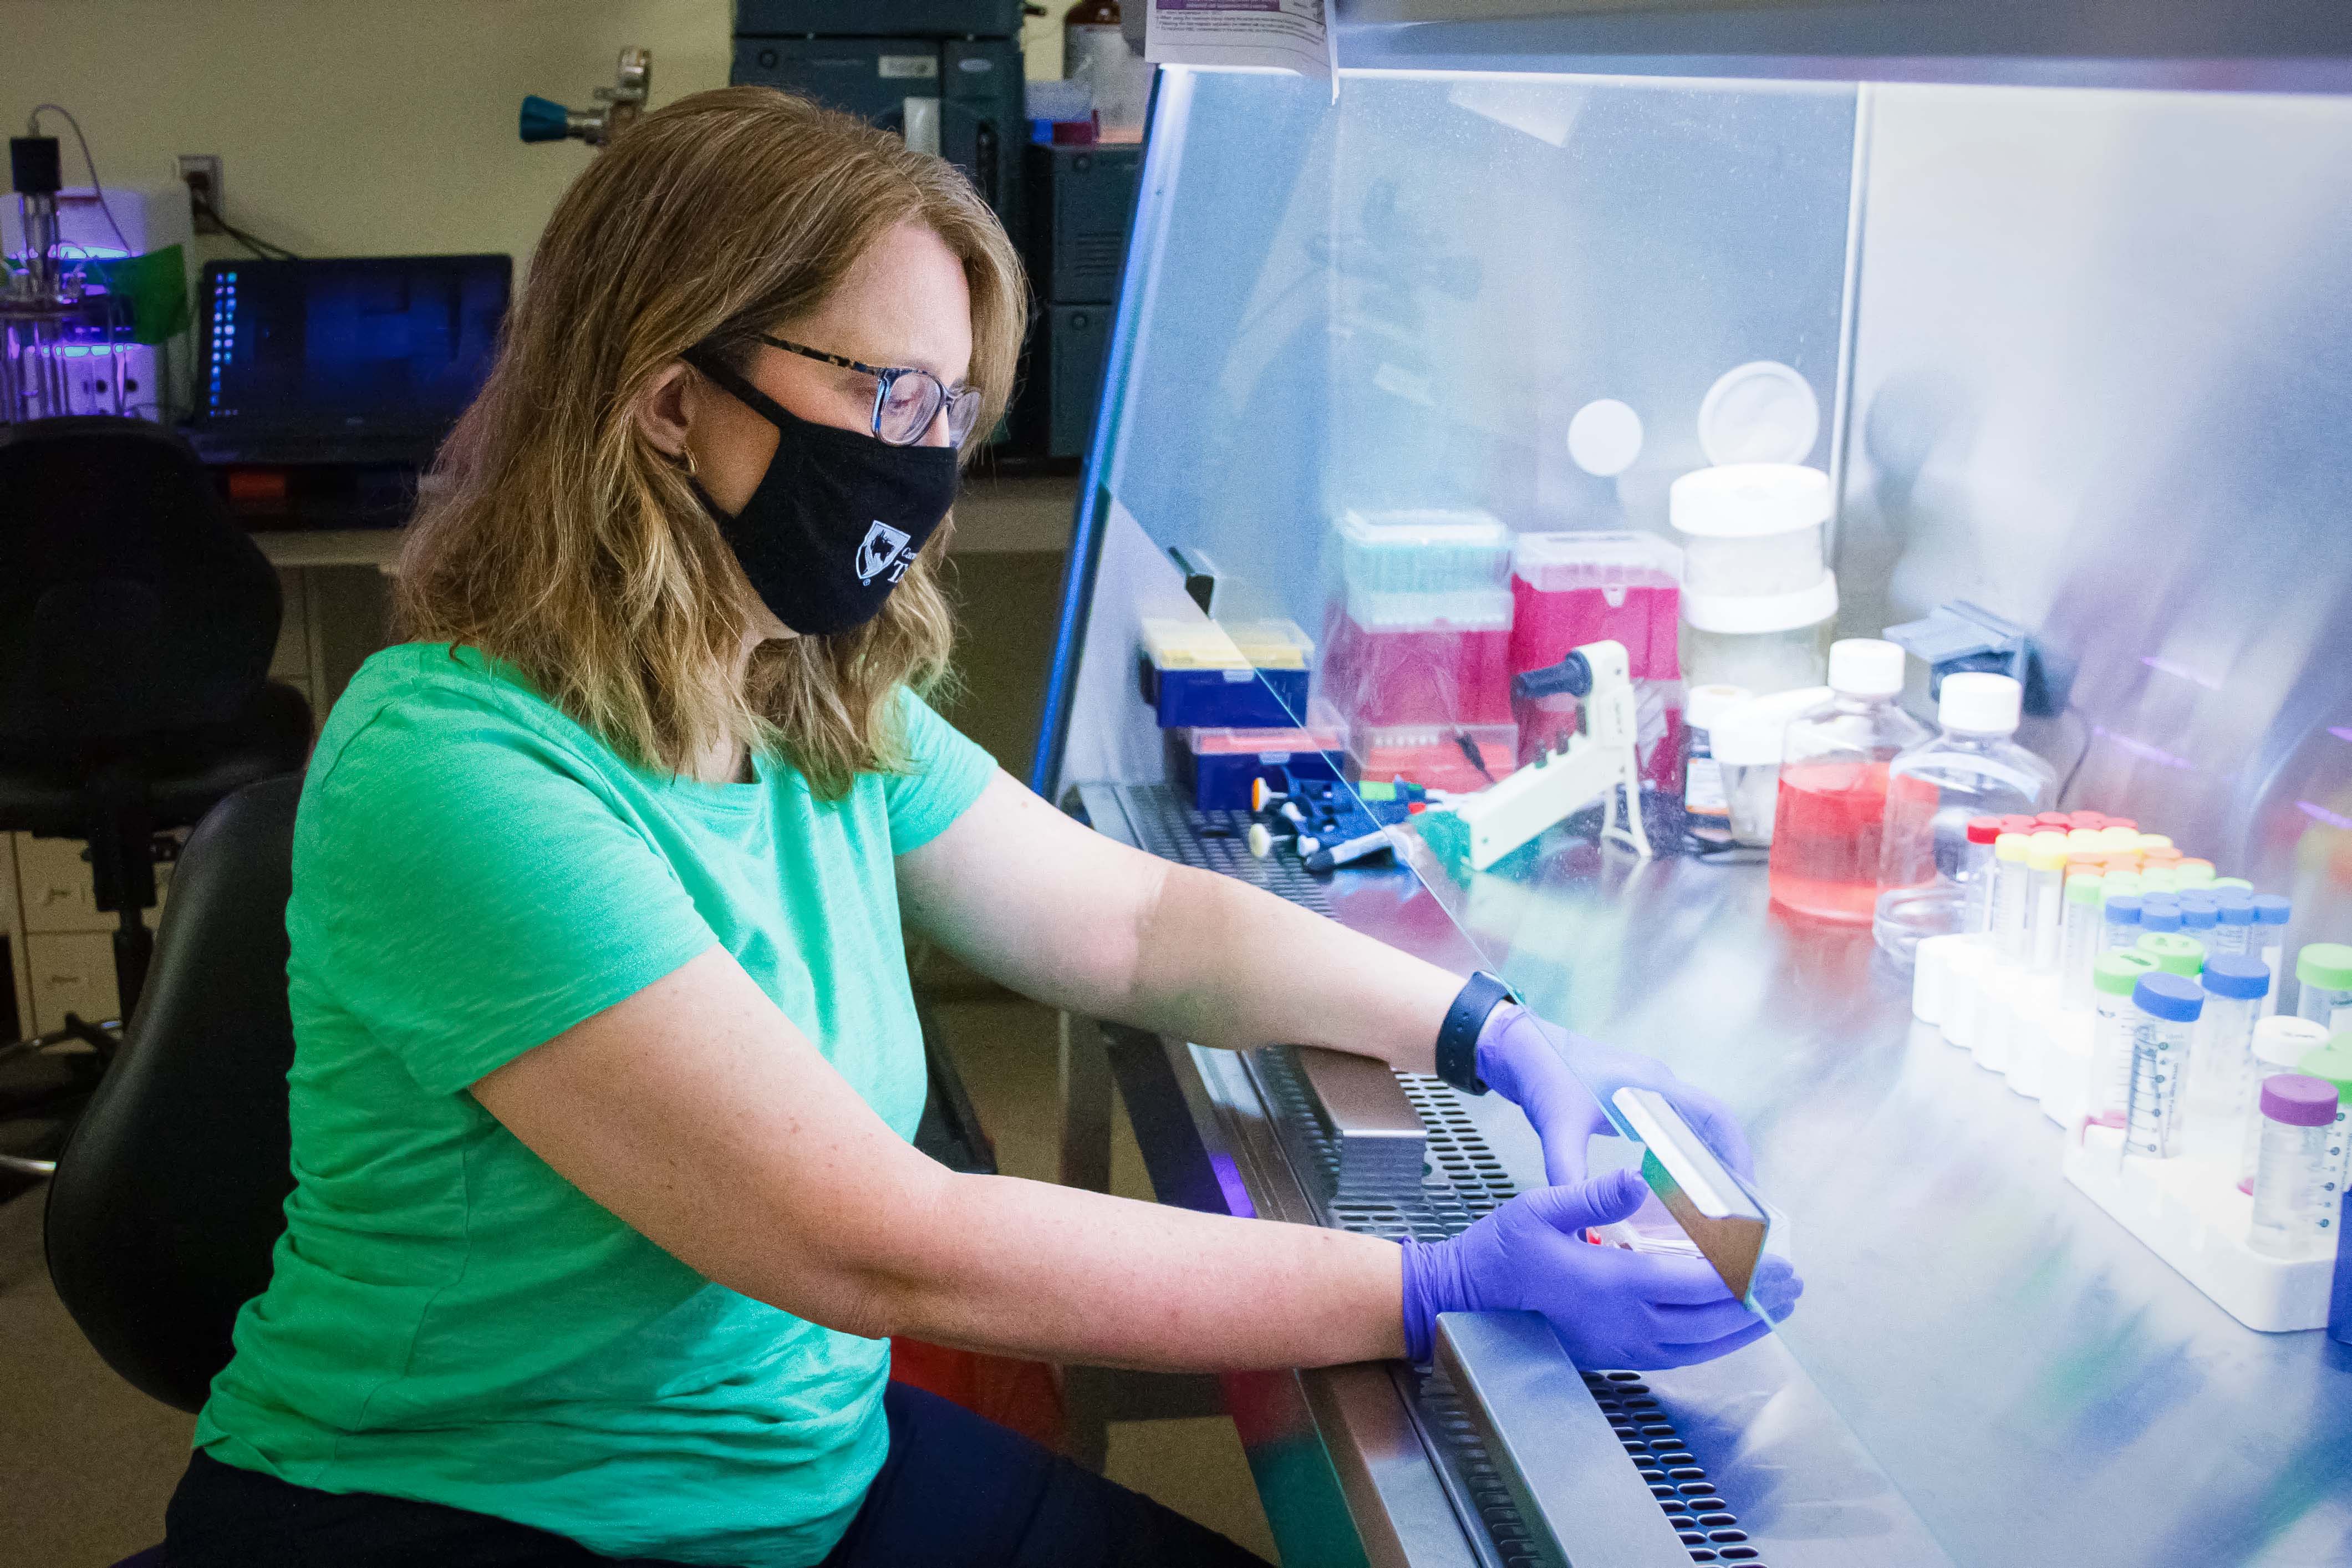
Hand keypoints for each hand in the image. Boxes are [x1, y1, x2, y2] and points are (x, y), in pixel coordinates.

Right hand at [1398, 1167, 1801, 1367]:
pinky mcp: (1615, 1356)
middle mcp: (1627, 1324)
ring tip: (1776, 1308)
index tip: (1781, 1260)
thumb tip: (1638, 1178)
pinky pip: (1680, 1356)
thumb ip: (1594, 1195)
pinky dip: (1714, 1344)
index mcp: (1614, 1284)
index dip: (1747, 1273)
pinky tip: (1726, 1332)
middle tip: (1795, 1283)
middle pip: (1712, 1319)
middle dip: (1760, 1301)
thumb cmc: (1501, 1251)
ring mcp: (1622, 1346)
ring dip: (1744, 1327)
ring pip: (1702, 1344)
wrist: (1466, 1301)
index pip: (1700, 1282)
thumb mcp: (1539, 1207)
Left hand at [1476, 1006, 1753, 1186]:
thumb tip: (1578, 1222)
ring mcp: (1648, 1088)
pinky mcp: (1633, 1097)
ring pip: (1695, 1125)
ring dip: (1708, 1159)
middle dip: (1729, 1164)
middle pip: (1713, 1124)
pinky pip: (1674, 1125)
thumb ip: (1567, 1170)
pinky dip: (1684, 1153)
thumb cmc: (1541, 1075)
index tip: (1744, 1192)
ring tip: (1716, 1204)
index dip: (1735, 1154)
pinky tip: (1677, 1185)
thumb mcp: (1556, 1126)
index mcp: (1652, 1084)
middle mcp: (1658, 1083)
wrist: (1518, 1046)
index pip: (1713, 1117)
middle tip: (1738, 1209)